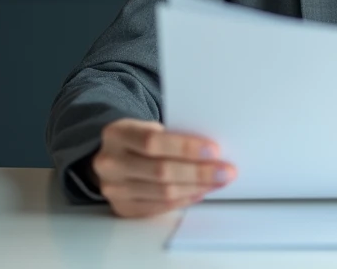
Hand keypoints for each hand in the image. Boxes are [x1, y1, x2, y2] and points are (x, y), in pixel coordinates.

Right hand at [91, 118, 236, 218]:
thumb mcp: (148, 127)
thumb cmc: (139, 138)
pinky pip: (160, 207)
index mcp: (117, 134)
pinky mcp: (122, 208)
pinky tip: (200, 191)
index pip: (152, 142)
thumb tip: (211, 151)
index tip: (214, 150)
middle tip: (226, 171)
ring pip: (163, 192)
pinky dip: (185, 200)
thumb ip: (173, 135)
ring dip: (197, 188)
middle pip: (160, 171)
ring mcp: (114, 189)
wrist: (113, 156)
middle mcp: (110, 163)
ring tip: (218, 182)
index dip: (185, 147)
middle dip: (199, 172)